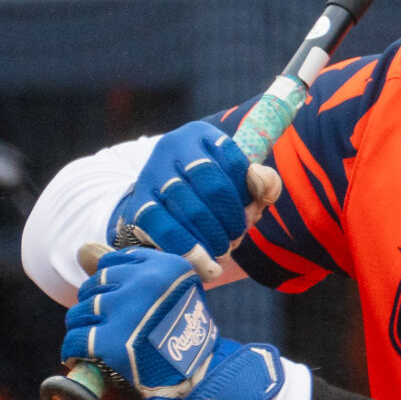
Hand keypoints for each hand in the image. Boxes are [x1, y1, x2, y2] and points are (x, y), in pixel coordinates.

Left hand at [60, 244, 285, 399]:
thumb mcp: (181, 288)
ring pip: (80, 310)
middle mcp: (144, 283)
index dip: (109, 279)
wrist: (197, 373)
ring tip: (88, 335)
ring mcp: (125, 311)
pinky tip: (76, 355)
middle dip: (94, 301)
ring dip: (80, 323)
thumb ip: (147, 272)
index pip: (114, 260)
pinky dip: (72, 348)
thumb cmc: (187, 332)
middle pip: (95, 283)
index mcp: (165, 266)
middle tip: (101, 318)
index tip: (113, 295)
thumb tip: (87, 253)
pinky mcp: (109, 341)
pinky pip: (75, 339)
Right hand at [108, 122, 280, 278]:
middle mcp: (171, 146)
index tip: (249, 214)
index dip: (247, 195)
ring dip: (213, 237)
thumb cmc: (211, 196)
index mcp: (200, 135)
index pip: (234, 162)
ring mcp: (151, 174)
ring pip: (189, 209)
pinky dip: (189, 249)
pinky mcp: (137, 204)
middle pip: (212, 186)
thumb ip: (263, 182)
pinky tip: (203, 263)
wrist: (161, 207)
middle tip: (236, 239)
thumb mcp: (241, 183)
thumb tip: (260, 185)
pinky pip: (165, 229)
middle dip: (230, 219)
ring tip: (222, 252)